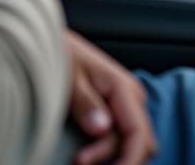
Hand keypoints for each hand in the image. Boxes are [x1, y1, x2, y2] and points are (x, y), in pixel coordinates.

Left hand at [67, 31, 156, 164]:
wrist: (53, 42)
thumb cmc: (62, 55)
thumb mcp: (70, 79)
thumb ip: (86, 104)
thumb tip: (102, 129)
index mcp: (124, 88)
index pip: (139, 134)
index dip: (130, 161)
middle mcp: (131, 97)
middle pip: (142, 143)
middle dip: (120, 160)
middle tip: (82, 162)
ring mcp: (125, 104)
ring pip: (130, 143)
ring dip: (110, 157)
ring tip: (79, 158)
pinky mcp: (115, 109)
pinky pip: (120, 137)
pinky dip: (107, 151)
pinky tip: (87, 154)